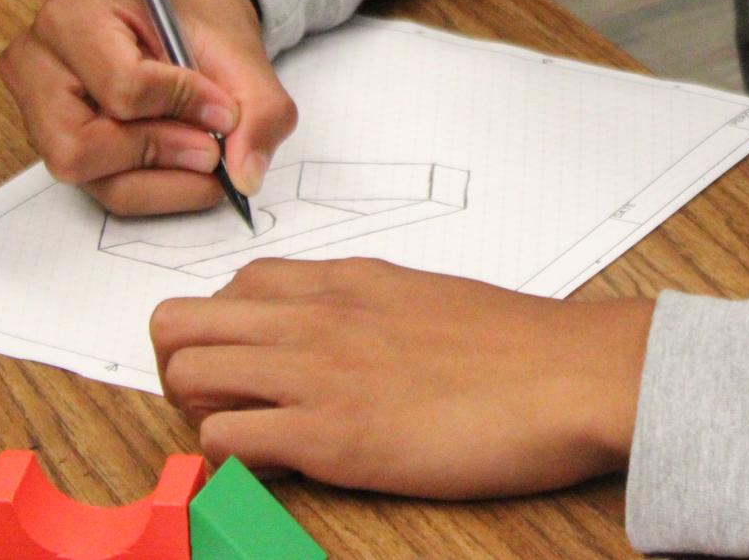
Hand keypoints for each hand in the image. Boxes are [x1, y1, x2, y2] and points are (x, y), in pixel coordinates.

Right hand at [0, 0, 295, 213]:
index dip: (184, 107)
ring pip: (92, 181)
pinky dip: (157, 187)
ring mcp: (37, 110)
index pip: (122, 88)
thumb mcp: (238, 45)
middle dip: (160, 154)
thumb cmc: (197, 12)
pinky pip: (104, 190)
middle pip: (81, 148)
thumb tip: (245, 176)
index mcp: (72, 18)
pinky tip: (186, 163)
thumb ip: (258, 106)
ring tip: (207, 154)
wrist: (183, 0)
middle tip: (213, 148)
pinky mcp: (56, 145)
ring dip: (164, 180)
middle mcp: (37, 66)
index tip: (227, 109)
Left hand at [152, 258, 653, 497]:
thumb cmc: (519, 347)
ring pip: (185, 371)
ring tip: (246, 438)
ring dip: (194, 411)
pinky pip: (222, 440)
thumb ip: (373, 313)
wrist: (569, 374)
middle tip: (221, 405)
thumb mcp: (429, 302)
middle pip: (179, 320)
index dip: (225, 328)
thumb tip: (347, 340)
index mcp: (345, 281)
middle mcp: (316, 316)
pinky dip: (228, 460)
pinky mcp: (328, 436)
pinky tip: (276, 468)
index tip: (250, 364)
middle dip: (180, 367)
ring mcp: (317, 373)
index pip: (233, 283)